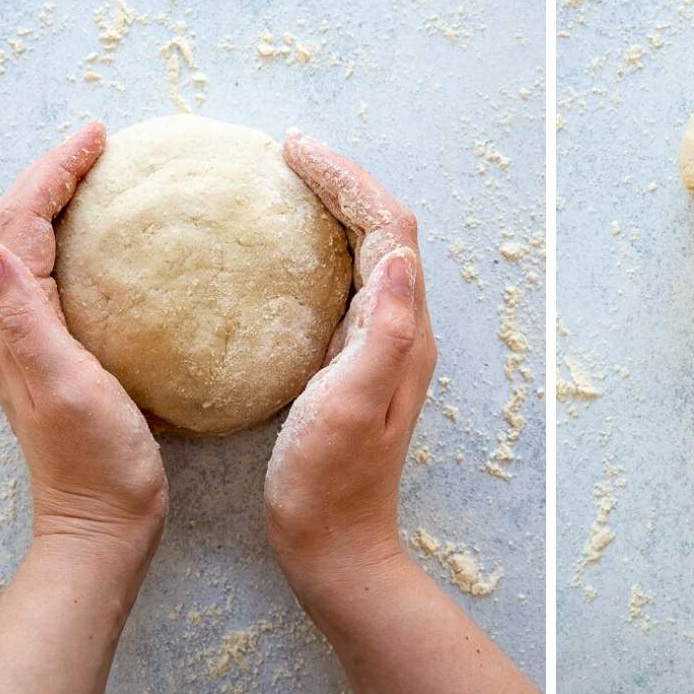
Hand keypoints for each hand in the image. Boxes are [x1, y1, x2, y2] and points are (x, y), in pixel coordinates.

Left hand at [0, 122, 167, 555]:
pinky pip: (64, 277)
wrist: (103, 519)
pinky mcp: (65, 353)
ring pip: (37, 249)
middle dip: (52, 175)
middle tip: (98, 144)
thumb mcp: (61, 384)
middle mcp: (16, 324)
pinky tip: (115, 246)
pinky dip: (80, 242)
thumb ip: (22, 317)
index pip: (19, 222)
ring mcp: (38, 339)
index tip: (96, 138)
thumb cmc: (93, 458)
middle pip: (19, 226)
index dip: (52, 172)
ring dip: (61, 203)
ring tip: (100, 177)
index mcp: (14, 323)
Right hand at [264, 130, 436, 595]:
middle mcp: (402, 329)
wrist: (334, 542)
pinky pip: (348, 282)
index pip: (389, 230)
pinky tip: (289, 248)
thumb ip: (385, 333)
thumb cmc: (332, 482)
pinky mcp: (356, 360)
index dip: (349, 181)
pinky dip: (325, 247)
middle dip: (345, 181)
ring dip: (339, 207)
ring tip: (295, 179)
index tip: (297, 150)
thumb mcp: (353, 405)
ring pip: (370, 252)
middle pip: (384, 231)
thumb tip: (401, 257)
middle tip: (291, 151)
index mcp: (404, 332)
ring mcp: (381, 344)